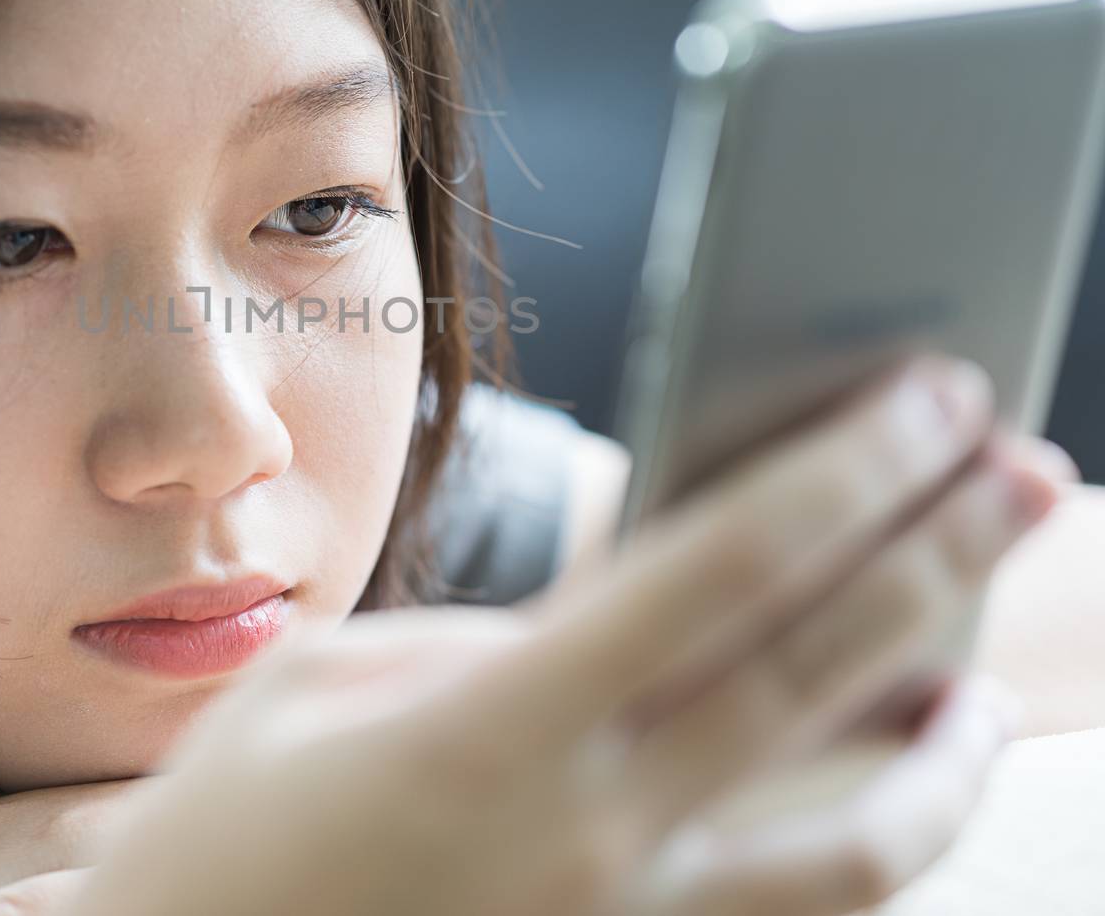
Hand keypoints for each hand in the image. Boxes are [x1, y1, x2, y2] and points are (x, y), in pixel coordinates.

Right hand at [45, 353, 1062, 915]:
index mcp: (493, 731)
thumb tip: (607, 623)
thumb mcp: (321, 691)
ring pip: (863, 847)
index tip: (924, 402)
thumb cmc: (224, 837)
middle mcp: (589, 840)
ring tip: (986, 666)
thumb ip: (479, 646)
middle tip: (1027, 469)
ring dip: (950, 742)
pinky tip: (900, 789)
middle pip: (818, 674)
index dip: (837, 474)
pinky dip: (879, 847)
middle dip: (942, 553)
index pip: (716, 573)